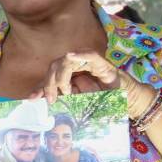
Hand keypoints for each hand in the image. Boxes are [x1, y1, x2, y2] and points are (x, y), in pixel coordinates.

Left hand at [28, 51, 156, 118]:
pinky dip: (81, 55)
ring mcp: (90, 64)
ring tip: (66, 91)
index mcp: (71, 76)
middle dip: (49, 82)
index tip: (32, 99)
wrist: (129, 103)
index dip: (40, 85)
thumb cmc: (104, 105)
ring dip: (63, 74)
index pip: (51, 75)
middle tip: (51, 99)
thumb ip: (62, 102)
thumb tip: (40, 103)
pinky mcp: (104, 64)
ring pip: (68, 59)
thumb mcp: (78, 106)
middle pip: (55, 65)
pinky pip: (91, 56)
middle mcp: (78, 67)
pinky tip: (73, 56)